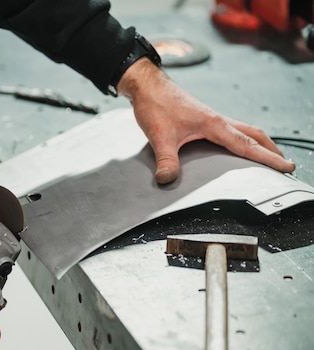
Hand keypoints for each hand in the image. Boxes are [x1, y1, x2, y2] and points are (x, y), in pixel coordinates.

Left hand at [117, 58, 295, 183]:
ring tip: (266, 156)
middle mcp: (217, 119)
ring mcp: (211, 117)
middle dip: (271, 150)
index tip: (286, 167)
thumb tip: (167, 180)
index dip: (268, 158)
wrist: (147, 85)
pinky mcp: (202, 117)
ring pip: (243, 130)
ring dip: (258, 142)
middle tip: (284, 164)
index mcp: (214, 124)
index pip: (248, 145)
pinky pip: (230, 129)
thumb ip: (166, 161)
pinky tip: (234, 146)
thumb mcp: (159, 136)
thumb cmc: (155, 104)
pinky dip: (241, 138)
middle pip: (254, 134)